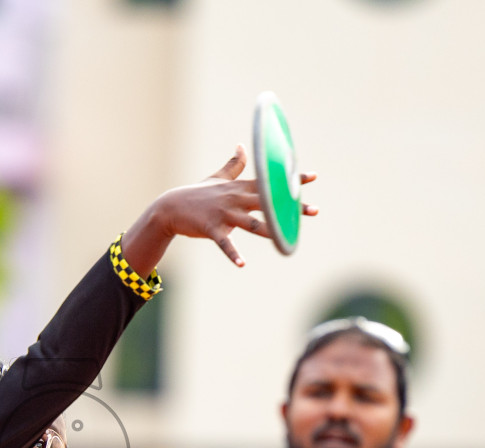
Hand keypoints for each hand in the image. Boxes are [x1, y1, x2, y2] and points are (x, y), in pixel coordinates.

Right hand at [123, 147, 317, 271]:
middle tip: (314, 211)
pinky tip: (242, 264)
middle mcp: (235, 199)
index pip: (270, 183)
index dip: (291, 180)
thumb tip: (242, 145)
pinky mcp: (211, 229)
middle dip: (291, 207)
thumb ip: (234, 165)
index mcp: (239, 188)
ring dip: (268, 231)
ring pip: (251, 224)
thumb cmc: (197, 194)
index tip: (313, 177)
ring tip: (284, 239)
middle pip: (268, 203)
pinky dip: (232, 254)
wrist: (170, 207)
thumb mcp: (217, 178)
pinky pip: (225, 243)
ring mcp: (223, 214)